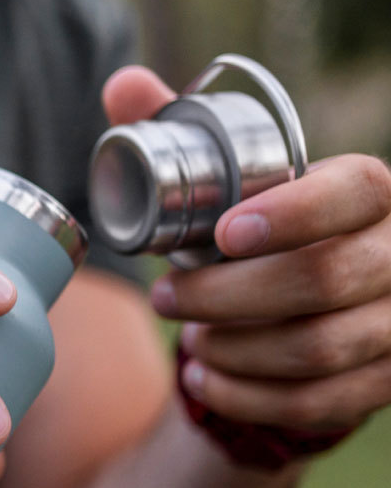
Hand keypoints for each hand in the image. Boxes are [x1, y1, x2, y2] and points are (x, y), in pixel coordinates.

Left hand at [105, 66, 390, 433]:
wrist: (308, 308)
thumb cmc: (259, 230)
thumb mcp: (223, 180)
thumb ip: (176, 131)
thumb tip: (124, 84)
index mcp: (371, 192)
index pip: (357, 192)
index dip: (293, 214)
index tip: (222, 235)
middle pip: (326, 280)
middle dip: (227, 296)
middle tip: (166, 299)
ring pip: (319, 349)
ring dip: (236, 349)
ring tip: (189, 338)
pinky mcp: (387, 380)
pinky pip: (319, 402)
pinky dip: (249, 397)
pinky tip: (207, 381)